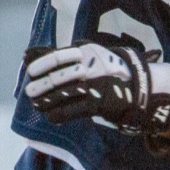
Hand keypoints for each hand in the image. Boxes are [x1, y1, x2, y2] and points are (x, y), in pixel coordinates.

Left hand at [23, 39, 169, 135]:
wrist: (140, 88)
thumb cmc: (109, 72)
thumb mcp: (89, 57)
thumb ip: (61, 56)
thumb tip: (29, 53)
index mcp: (88, 52)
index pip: (59, 55)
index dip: (41, 63)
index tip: (28, 70)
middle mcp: (92, 66)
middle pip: (59, 75)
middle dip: (42, 85)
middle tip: (29, 91)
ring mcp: (96, 84)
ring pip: (64, 93)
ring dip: (47, 100)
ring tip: (37, 104)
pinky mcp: (100, 102)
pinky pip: (75, 109)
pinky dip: (60, 114)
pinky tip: (50, 116)